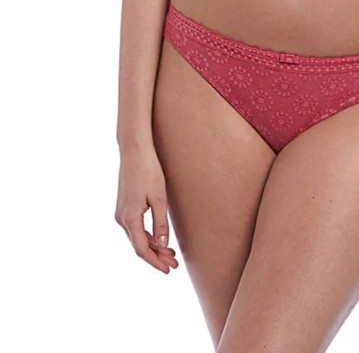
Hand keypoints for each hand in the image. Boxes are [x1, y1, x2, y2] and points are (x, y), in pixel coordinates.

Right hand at [115, 147, 178, 273]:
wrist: (134, 151)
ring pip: (136, 238)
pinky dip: (147, 236)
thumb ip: (160, 223)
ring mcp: (120, 213)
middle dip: (156, 256)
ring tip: (170, 253)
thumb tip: (163, 244)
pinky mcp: (123, 207)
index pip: (142, 249)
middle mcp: (121, 219)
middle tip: (174, 264)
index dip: (155, 262)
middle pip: (139, 246)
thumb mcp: (159, 198)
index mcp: (129, 218)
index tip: (168, 270)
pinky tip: (159, 239)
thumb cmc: (149, 171)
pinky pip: (134, 228)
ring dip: (152, 247)